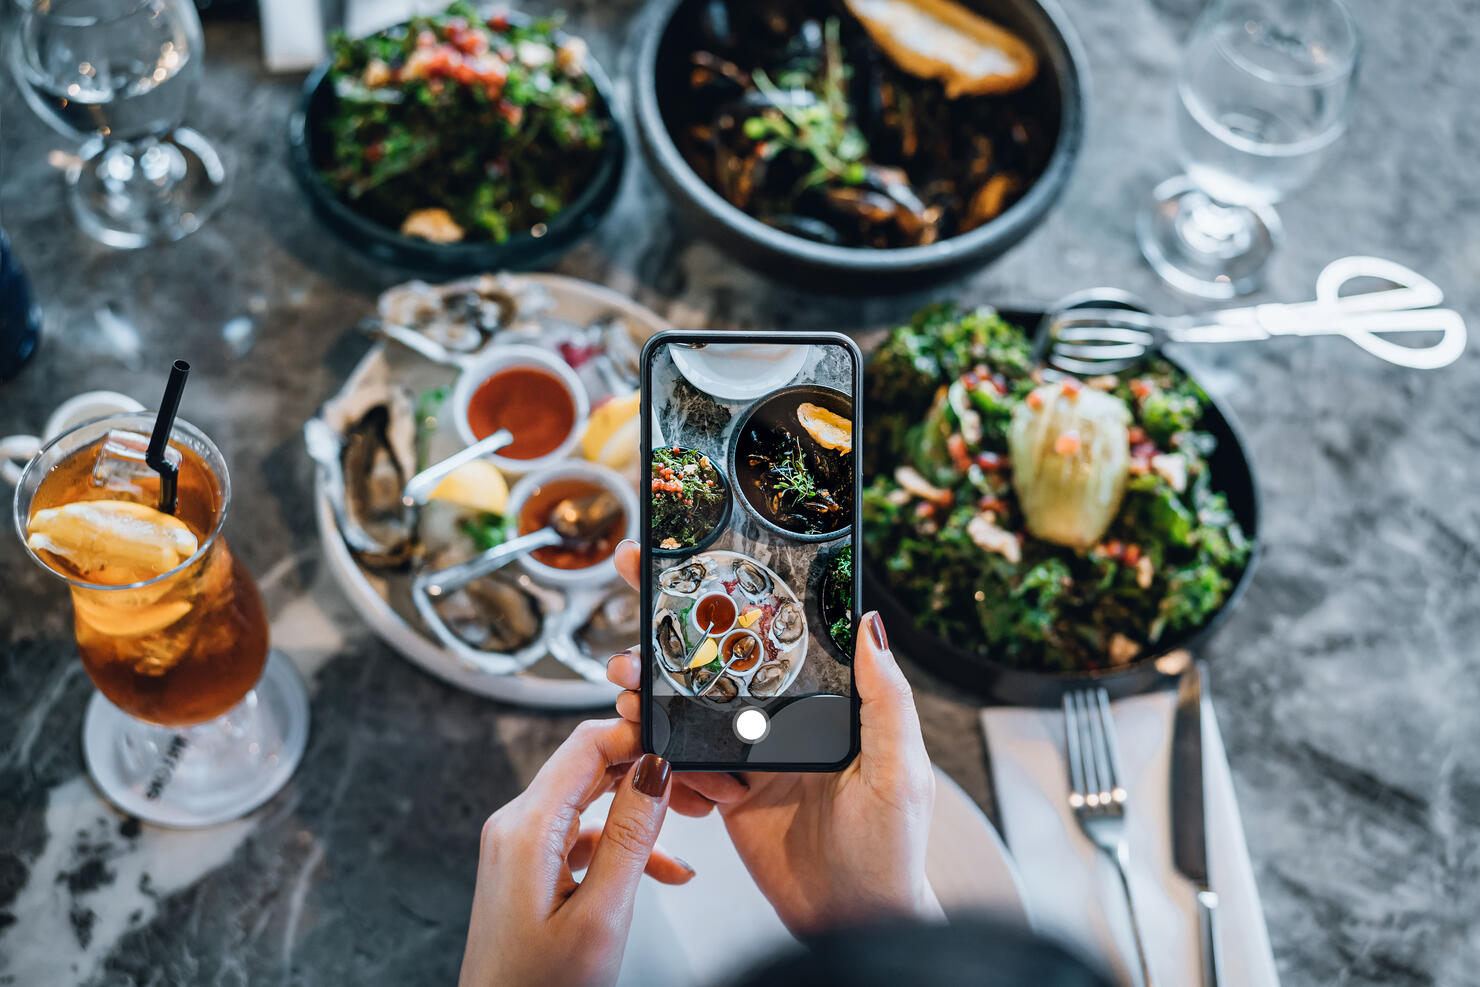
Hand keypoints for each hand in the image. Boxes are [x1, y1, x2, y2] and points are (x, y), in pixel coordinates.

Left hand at [459, 719, 683, 986]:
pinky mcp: (528, 868)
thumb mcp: (600, 915)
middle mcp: (515, 827)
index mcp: (526, 829)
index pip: (586, 745)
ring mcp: (519, 847)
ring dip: (640, 817)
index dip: (636, 733)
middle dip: (645, 772)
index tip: (680, 741)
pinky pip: (581, 837)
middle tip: (696, 790)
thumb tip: (655, 769)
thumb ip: (630, 837)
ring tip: (683, 844)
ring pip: (590, 802)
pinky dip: (620, 847)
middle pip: (588, 766)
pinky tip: (661, 872)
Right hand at [607, 540, 941, 934]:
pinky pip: (685, 767)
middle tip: (633, 601)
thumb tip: (870, 624)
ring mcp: (754, 756)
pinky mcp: (730, 797)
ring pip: (693, 709)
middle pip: (724, 661)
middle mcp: (787, 720)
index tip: (701, 556)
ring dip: (655, 693)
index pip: (779, 633)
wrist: (857, 927)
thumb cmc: (894, 852)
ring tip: (626, 687)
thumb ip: (885, 699)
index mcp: (827, 701)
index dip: (740, 594)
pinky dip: (660, 756)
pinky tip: (647, 750)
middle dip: (675, 630)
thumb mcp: (899, 769)